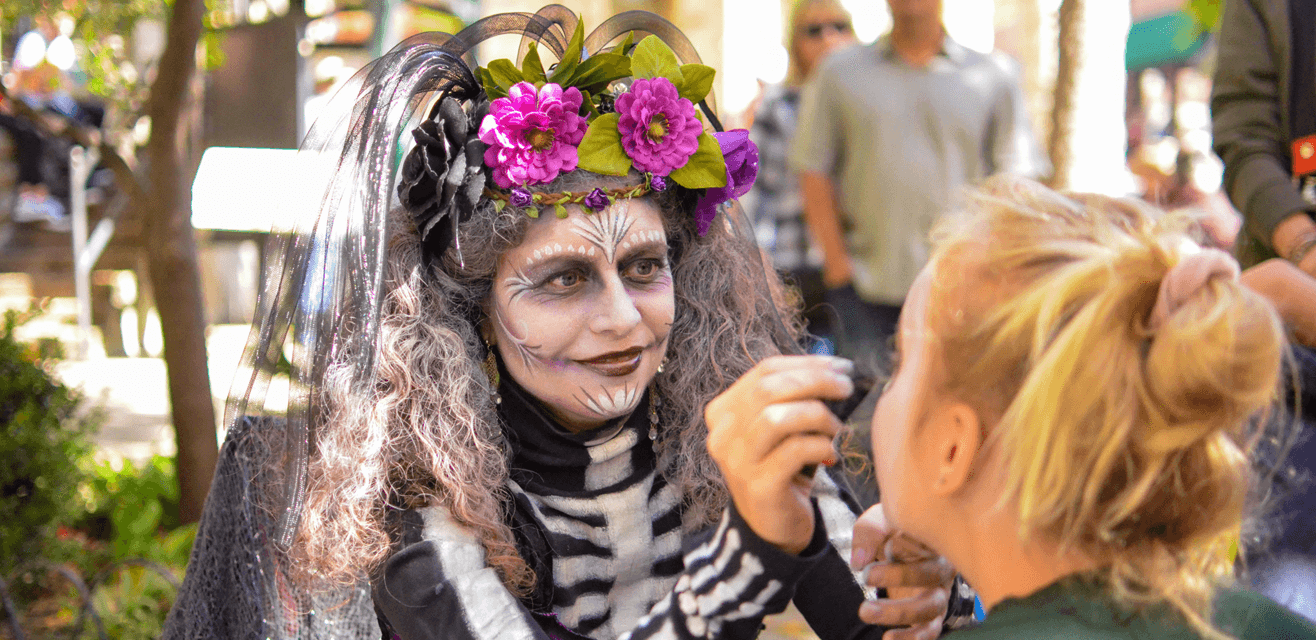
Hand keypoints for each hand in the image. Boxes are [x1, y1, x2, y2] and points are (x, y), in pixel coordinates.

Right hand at [705, 355, 853, 553]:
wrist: (773, 528)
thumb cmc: (783, 468)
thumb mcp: (780, 428)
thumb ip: (793, 397)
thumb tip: (833, 366)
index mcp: (724, 412)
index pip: (764, 371)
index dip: (806, 363)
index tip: (841, 366)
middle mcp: (722, 434)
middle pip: (769, 389)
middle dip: (815, 381)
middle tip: (846, 388)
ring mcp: (737, 462)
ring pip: (777, 418)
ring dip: (817, 416)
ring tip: (837, 428)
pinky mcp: (758, 486)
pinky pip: (794, 451)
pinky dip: (820, 445)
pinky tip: (830, 453)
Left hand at [851, 505, 954, 639]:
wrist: (903, 546)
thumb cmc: (893, 531)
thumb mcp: (879, 521)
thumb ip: (869, 534)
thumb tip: (859, 562)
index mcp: (935, 539)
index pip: (930, 541)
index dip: (909, 545)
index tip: (886, 543)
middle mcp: (944, 568)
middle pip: (932, 574)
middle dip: (899, 577)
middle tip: (866, 576)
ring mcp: (940, 594)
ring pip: (930, 607)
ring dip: (898, 612)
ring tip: (865, 611)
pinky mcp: (932, 616)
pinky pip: (930, 630)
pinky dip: (912, 638)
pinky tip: (887, 639)